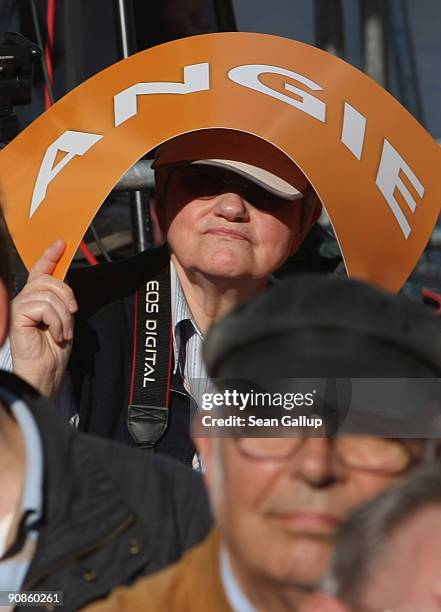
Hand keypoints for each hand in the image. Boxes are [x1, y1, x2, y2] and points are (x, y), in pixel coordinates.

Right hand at [10, 240, 77, 397]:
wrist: (46, 373)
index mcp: (36, 298)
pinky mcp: (16, 316)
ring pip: (49, 294)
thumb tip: (65, 275)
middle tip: (72, 314)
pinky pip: (43, 306)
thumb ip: (61, 297)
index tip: (61, 243)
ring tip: (62, 332)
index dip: (49, 255)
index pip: (40, 270)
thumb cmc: (54, 350)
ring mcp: (18, 306)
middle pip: (48, 279)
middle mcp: (25, 298)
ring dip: (64, 315)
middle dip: (67, 295)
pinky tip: (55, 334)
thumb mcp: (63, 317)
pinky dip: (56, 321)